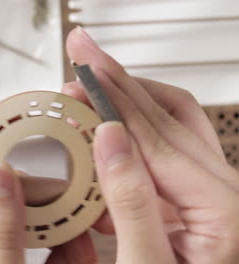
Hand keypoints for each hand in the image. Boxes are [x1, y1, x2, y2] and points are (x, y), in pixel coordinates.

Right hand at [63, 27, 238, 262]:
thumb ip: (131, 204)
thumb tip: (108, 142)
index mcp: (221, 206)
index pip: (154, 132)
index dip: (112, 99)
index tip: (82, 74)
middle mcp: (221, 190)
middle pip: (165, 112)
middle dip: (118, 79)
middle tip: (86, 53)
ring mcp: (205, 192)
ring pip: (169, 122)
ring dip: (127, 96)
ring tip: (96, 78)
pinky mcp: (188, 200)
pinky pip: (161, 149)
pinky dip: (131, 129)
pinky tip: (104, 128)